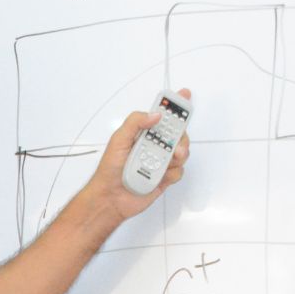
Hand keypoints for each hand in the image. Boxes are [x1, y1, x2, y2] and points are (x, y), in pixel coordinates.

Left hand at [85, 88, 191, 222]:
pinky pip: (178, 172)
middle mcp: (154, 147)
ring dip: (179, 154)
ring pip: (181, 153)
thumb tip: (155, 115)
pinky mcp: (164, 179)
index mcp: (143, 134)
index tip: (185, 95)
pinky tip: (161, 176)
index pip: (162, 117)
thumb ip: (135, 122)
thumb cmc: (110, 170)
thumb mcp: (118, 140)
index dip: (174, 106)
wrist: (110, 198)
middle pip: (178, 134)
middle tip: (176, 143)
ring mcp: (160, 163)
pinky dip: (173, 173)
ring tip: (169, 159)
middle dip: (181, 135)